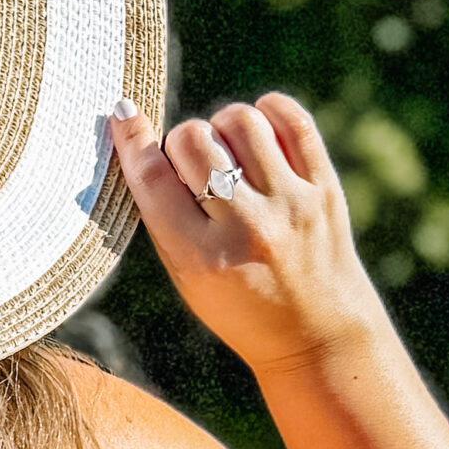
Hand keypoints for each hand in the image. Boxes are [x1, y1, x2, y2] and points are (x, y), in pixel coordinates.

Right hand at [109, 92, 390, 377]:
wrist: (316, 337)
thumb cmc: (239, 305)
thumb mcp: (187, 275)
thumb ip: (163, 213)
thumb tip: (135, 131)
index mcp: (200, 258)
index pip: (153, 179)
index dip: (132, 139)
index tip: (123, 115)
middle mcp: (246, 228)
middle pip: (192, 139)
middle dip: (183, 141)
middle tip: (193, 165)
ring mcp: (290, 205)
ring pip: (240, 120)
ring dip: (223, 125)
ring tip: (227, 150)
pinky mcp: (324, 189)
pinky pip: (290, 119)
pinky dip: (267, 111)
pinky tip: (259, 131)